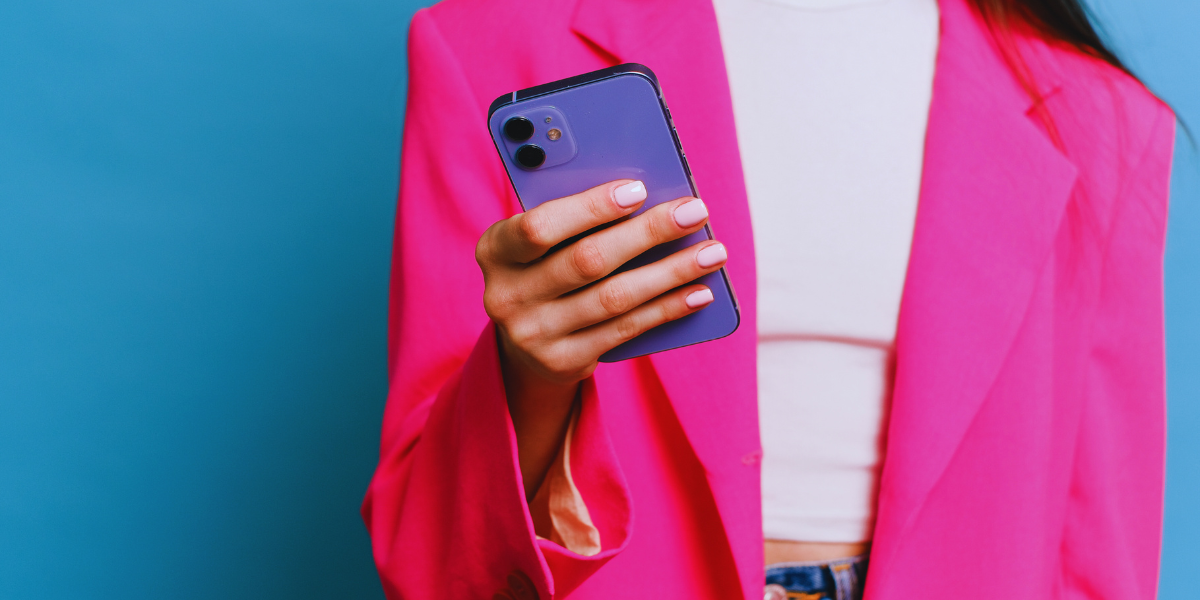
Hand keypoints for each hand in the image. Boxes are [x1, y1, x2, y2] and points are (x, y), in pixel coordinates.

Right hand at [475, 179, 727, 496]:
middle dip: (648, 233)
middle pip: (587, 260)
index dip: (591, 207)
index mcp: (494, 250)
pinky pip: (626, 330)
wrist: (527, 342)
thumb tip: (648, 196)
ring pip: (614, 298)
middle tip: (695, 211)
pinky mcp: (562, 362)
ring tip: (711, 252)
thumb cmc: (546, 267)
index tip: (640, 189)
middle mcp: (505, 295)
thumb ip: (574, 218)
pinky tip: (699, 291)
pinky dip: (667, 308)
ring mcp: (533, 334)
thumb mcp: (543, 242)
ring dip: (670, 272)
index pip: (539, 226)